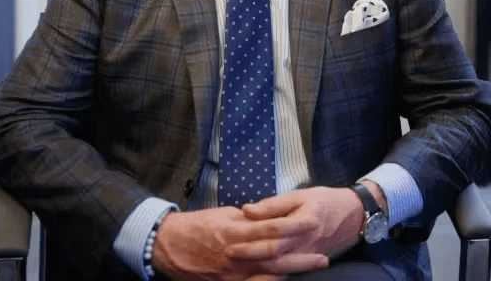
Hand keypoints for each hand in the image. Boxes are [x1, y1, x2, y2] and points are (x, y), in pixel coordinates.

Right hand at [151, 205, 328, 280]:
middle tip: (322, 257)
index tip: (313, 224)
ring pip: (267, 274)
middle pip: (275, 256)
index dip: (294, 227)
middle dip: (301, 259)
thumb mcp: (223, 216)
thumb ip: (248, 219)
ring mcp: (231, 274)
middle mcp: (236, 254)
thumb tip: (269, 217)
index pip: (271, 228)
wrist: (168, 245)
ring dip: (290, 273)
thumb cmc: (195, 227)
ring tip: (309, 269)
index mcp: (236, 231)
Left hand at [230, 187, 364, 262]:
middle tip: (228, 254)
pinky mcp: (308, 260)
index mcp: (302, 221)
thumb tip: (247, 210)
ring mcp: (307, 254)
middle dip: (249, 255)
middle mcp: (304, 242)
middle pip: (273, 253)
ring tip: (238, 263)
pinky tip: (257, 270)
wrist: (351, 214)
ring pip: (280, 265)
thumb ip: (272, 204)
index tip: (231, 241)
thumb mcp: (298, 195)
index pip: (272, 233)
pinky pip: (289, 269)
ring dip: (258, 265)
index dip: (251, 239)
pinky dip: (272, 271)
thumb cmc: (323, 201)